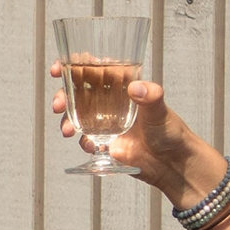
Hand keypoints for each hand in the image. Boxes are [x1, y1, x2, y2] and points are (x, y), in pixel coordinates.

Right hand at [47, 61, 221, 203]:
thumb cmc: (171, 131)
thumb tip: (135, 88)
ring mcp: (105, 122)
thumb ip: (151, 97)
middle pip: (77, 92)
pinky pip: (85, 138)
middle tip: (58, 105)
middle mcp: (110, 101)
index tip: (58, 68)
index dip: (73, 65)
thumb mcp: (161, 111)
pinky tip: (90, 145)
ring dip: (67, 121)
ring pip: (76, 116)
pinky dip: (82, 141)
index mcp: (122, 85)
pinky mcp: (104, 142)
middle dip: (62, 96)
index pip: (94, 69)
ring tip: (67, 131)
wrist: (171, 164)